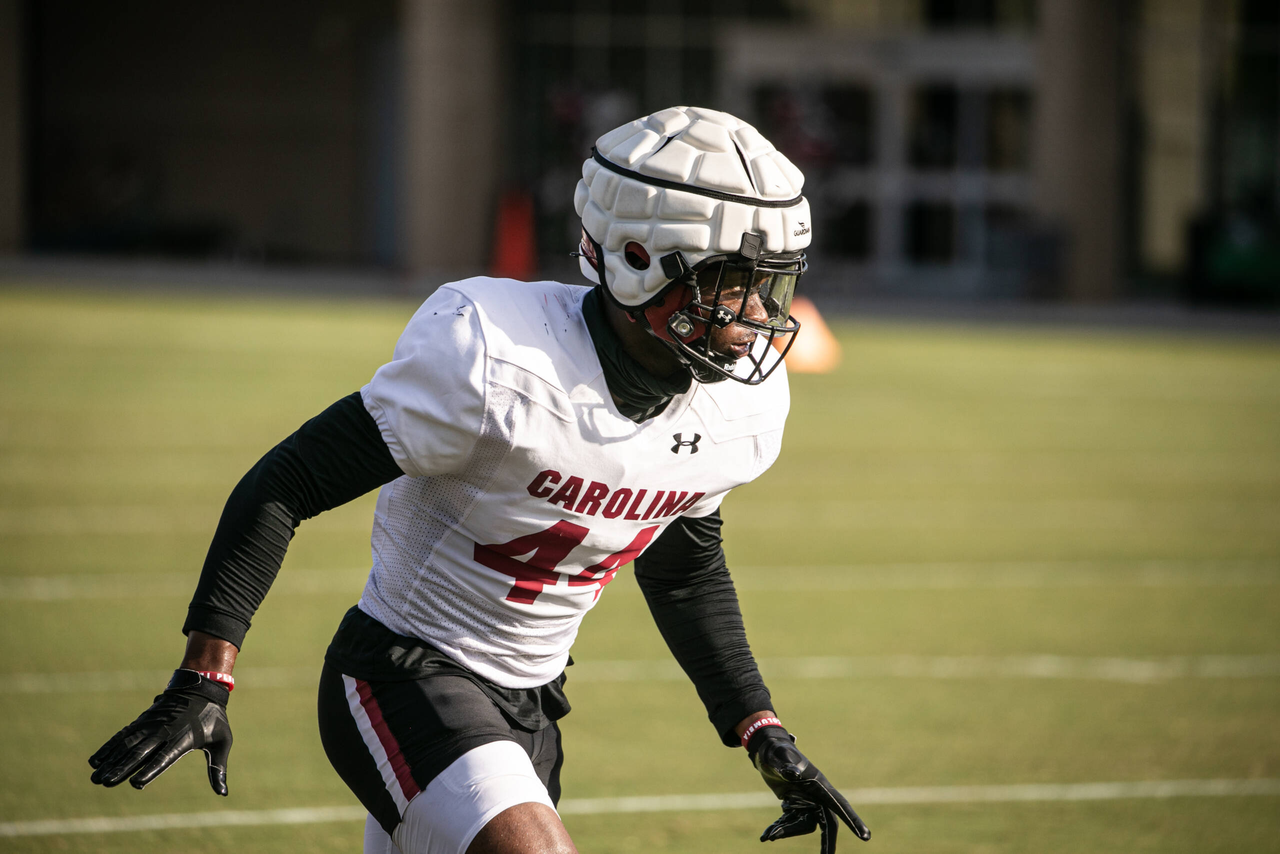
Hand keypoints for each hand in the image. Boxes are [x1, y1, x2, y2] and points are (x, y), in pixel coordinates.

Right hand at [89, 669, 232, 794]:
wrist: (202, 687)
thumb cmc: (214, 718)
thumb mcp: (222, 741)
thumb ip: (218, 768)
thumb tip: (223, 793)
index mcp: (183, 739)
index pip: (164, 757)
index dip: (150, 770)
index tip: (136, 783)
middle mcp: (164, 732)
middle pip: (140, 752)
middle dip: (122, 768)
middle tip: (105, 782)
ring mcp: (151, 725)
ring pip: (127, 744)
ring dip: (110, 760)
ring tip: (96, 777)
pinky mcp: (143, 721)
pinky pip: (123, 735)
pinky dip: (109, 747)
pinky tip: (96, 760)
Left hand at [751, 728, 869, 851]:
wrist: (766, 748)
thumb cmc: (776, 751)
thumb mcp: (779, 757)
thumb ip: (786, 765)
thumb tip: (791, 774)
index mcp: (819, 785)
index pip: (840, 805)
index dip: (853, 821)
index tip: (865, 837)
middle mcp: (816, 795)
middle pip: (827, 823)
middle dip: (827, 842)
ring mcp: (806, 800)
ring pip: (803, 825)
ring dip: (787, 832)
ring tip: (768, 836)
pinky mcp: (794, 804)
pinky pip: (791, 822)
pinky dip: (779, 828)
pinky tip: (765, 835)